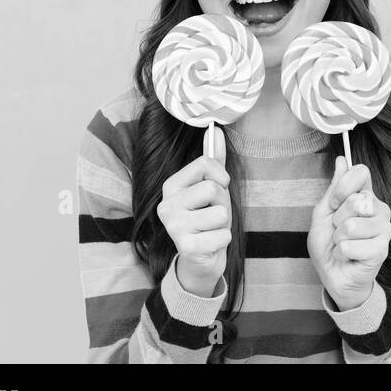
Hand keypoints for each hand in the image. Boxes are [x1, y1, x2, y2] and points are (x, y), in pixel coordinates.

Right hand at [156, 126, 230, 297]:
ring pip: (221, 213)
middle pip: (213, 188)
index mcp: (171, 186)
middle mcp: (166, 205)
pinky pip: (223, 235)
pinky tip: (210, 244)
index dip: (221, 176)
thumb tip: (215, 131)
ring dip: (224, 224)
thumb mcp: (211, 188)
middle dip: (224, 203)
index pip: (204, 163)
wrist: (202, 258)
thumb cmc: (207, 219)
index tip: (219, 188)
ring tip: (212, 230)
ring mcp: (173, 227)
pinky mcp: (186, 247)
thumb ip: (214, 162)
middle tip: (214, 215)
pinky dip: (223, 241)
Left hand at [308, 155, 390, 310]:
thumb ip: (334, 189)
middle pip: (355, 200)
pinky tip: (349, 256)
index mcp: (365, 196)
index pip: (361, 173)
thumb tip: (342, 159)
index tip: (333, 205)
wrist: (334, 276)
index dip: (341, 189)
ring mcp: (384, 228)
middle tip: (340, 233)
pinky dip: (342, 253)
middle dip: (337, 220)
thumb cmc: (329, 245)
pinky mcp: (382, 249)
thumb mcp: (323, 214)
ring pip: (352, 225)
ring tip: (344, 245)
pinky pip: (352, 245)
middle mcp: (379, 208)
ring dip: (339, 239)